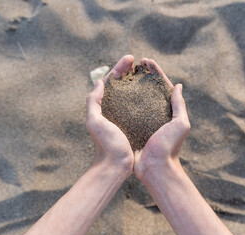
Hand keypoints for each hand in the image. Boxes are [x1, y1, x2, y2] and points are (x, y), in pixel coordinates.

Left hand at [86, 55, 134, 171]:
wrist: (115, 166)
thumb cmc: (106, 145)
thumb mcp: (94, 122)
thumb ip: (93, 102)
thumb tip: (99, 82)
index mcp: (102, 106)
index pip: (109, 81)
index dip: (119, 67)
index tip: (130, 58)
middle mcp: (112, 108)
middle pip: (120, 84)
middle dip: (128, 70)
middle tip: (139, 61)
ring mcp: (123, 115)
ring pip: (129, 93)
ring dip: (136, 80)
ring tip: (145, 71)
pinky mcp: (133, 122)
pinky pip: (138, 104)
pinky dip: (143, 95)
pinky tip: (151, 91)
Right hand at [134, 58, 190, 179]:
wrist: (155, 168)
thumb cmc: (169, 147)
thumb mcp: (180, 124)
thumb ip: (180, 106)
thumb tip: (178, 86)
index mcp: (167, 111)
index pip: (162, 85)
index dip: (155, 72)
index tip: (147, 61)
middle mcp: (155, 113)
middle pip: (148, 88)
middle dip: (142, 74)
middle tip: (135, 62)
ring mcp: (142, 119)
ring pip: (136, 96)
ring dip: (132, 82)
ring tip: (125, 71)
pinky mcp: (131, 126)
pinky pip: (127, 109)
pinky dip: (123, 98)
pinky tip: (117, 90)